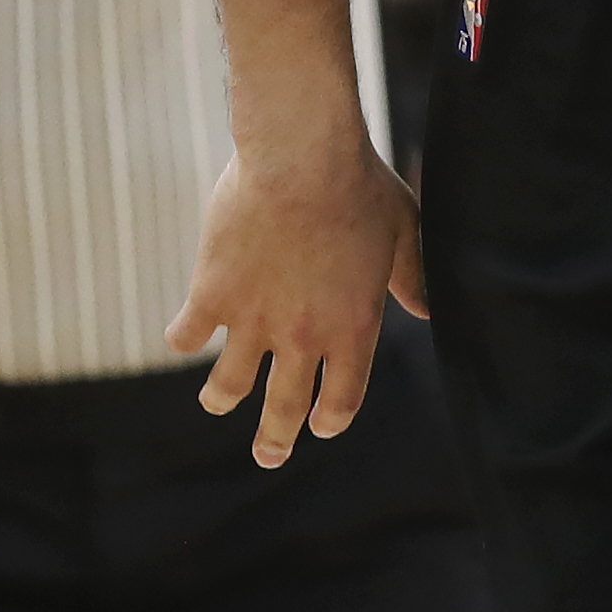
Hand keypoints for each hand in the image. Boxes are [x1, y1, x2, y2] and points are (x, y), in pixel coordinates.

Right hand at [168, 132, 429, 465]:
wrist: (301, 155)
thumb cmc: (359, 186)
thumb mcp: (403, 231)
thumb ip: (412, 277)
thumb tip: (428, 309)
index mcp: (354, 328)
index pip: (343, 398)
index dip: (331, 418)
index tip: (321, 426)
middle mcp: (302, 337)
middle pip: (285, 409)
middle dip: (275, 440)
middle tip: (269, 455)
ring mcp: (252, 320)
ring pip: (229, 386)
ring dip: (222, 398)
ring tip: (217, 401)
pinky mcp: (211, 294)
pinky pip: (186, 336)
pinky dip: (183, 337)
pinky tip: (184, 334)